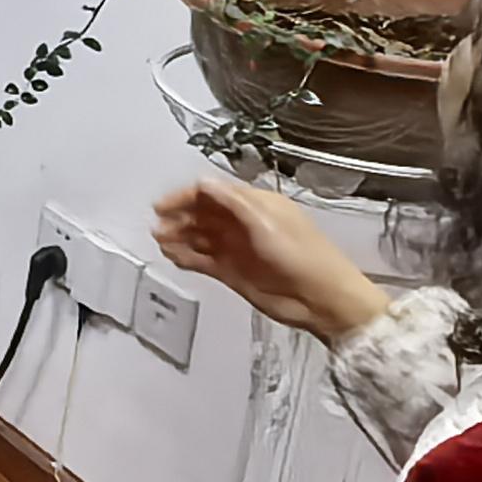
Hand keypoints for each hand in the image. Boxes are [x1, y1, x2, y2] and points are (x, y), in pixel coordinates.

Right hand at [151, 172, 388, 340]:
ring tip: (161, 242)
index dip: (186, 196)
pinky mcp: (234, 273)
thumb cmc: (302, 256)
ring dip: (180, 237)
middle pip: (203, 214)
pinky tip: (173, 257)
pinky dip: (187, 257)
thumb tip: (202, 182)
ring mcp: (238, 249)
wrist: (322, 299)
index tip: (162, 206)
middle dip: (179, 217)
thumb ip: (231, 202)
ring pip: (200, 237)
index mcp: (256, 205)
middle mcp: (244, 224)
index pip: (213, 193)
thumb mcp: (266, 222)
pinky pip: (203, 261)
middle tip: (158, 226)